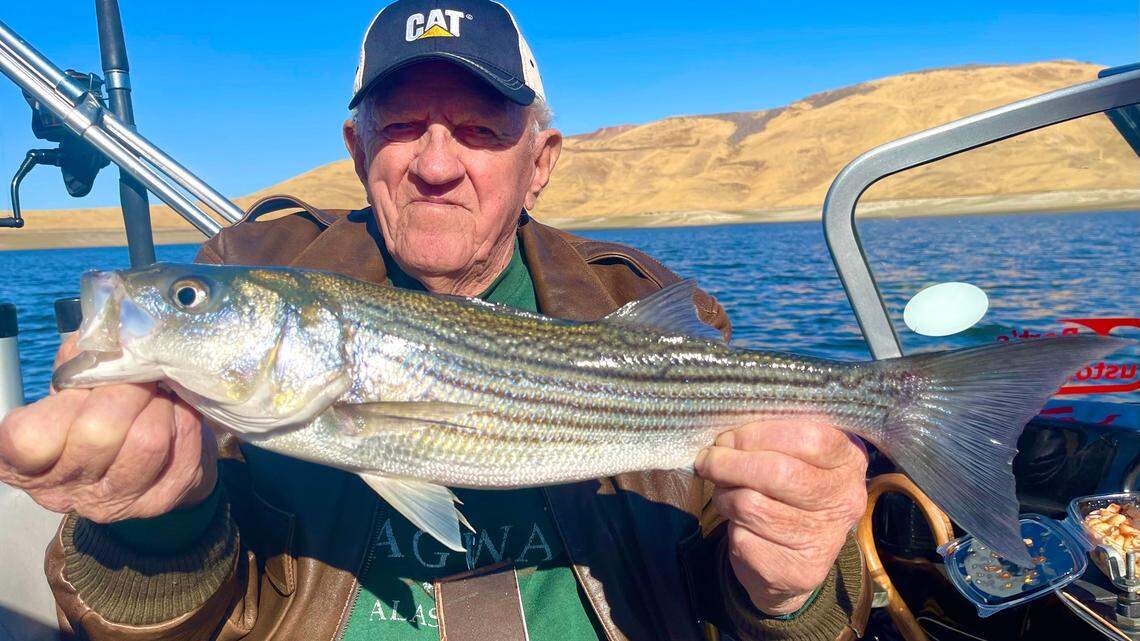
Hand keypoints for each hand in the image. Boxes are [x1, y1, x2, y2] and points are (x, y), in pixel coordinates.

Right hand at [0, 334, 215, 522]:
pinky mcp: (159, 503)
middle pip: (98, 433)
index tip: (86, 383)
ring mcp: (112, 503)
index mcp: (24, 463)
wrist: (151, 455)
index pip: (29, 438)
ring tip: (160, 393)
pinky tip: (178, 412)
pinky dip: (185, 420)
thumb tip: (104, 335)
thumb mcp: (77, 385)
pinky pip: (182, 450)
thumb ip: (79, 361)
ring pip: (147, 441)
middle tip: (141, 376)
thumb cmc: (101, 411)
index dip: (65, 401)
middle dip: (128, 390)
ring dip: (160, 404)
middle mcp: (63, 490)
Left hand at [695, 419, 867, 615]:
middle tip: (709, 460)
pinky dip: (729, 527)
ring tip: (725, 492)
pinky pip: (743, 537)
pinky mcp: (798, 571)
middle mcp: (845, 502)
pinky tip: (738, 523)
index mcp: (849, 462)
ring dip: (725, 495)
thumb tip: (727, 436)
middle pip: (778, 472)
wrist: (794, 563)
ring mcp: (824, 540)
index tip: (729, 437)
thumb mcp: (794, 456)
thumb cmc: (788, 493)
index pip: (809, 438)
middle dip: (729, 463)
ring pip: (752, 504)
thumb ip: (773, 440)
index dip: (758, 434)